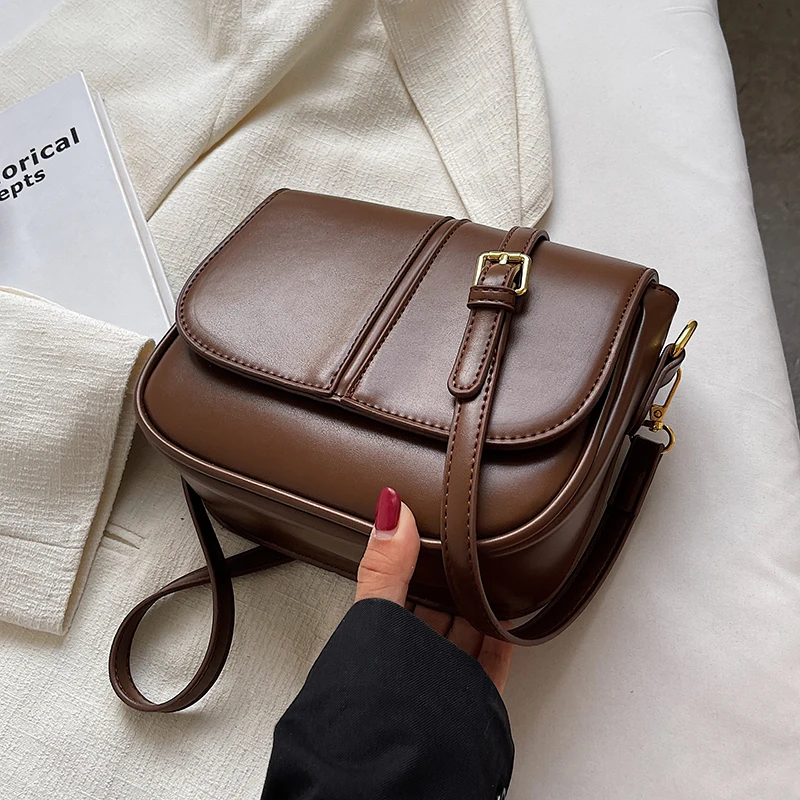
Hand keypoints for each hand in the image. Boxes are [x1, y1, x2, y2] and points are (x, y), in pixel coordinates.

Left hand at [355, 487, 513, 692]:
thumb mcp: (377, 614)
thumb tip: (391, 510)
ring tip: (491, 574)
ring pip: (463, 633)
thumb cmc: (373, 696)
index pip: (400, 590)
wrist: (398, 765)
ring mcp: (440, 679)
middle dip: (450, 582)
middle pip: (435, 611)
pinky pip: (491, 662)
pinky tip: (508, 620)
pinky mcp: (470, 698)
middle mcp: (408, 659)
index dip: (414, 561)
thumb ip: (385, 565)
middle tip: (469, 549)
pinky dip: (501, 639)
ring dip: (476, 607)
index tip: (432, 530)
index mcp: (380, 636)